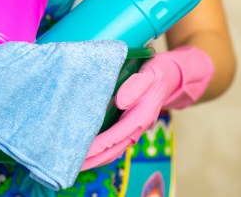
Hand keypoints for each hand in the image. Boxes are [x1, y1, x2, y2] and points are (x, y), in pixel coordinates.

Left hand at [82, 46, 213, 169]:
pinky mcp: (129, 127)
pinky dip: (100, 151)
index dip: (98, 147)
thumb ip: (136, 85)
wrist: (169, 77)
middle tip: (71, 166)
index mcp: (141, 117)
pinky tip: (87, 153)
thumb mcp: (149, 74)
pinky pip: (114, 144)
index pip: (115, 137)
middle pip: (113, 150)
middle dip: (93, 160)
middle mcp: (137, 127)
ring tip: (74, 164)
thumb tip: (121, 102)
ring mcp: (133, 129)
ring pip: (113, 150)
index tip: (81, 153)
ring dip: (95, 159)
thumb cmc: (156, 74)